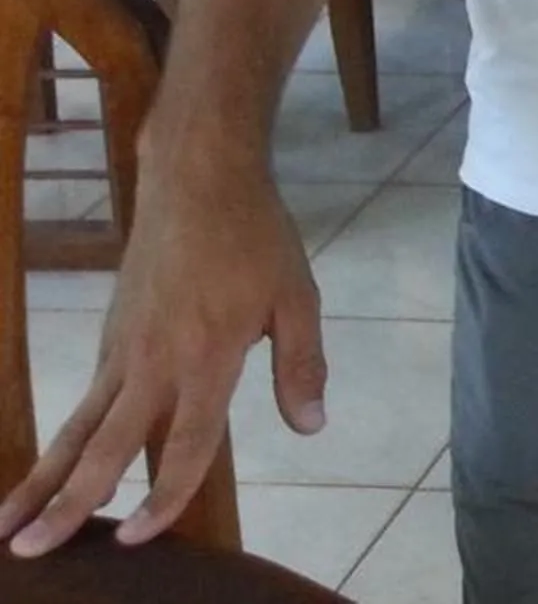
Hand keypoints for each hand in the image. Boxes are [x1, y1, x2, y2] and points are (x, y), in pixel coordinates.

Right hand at [0, 165, 326, 557]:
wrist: (198, 180)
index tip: (134, 539)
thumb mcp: (297, 298)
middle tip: (32, 552)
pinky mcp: (109, 336)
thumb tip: (312, 427)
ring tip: (6, 527)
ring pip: (77, 428)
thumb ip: (301, 365)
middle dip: (68, 504)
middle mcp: (153, 362)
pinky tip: (50, 470)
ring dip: (42, 479)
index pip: (183, 445)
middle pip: (105, 448)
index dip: (162, 497)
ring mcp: (122, 350)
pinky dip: (64, 440)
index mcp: (206, 357)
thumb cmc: (255, 238)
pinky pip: (85, 399)